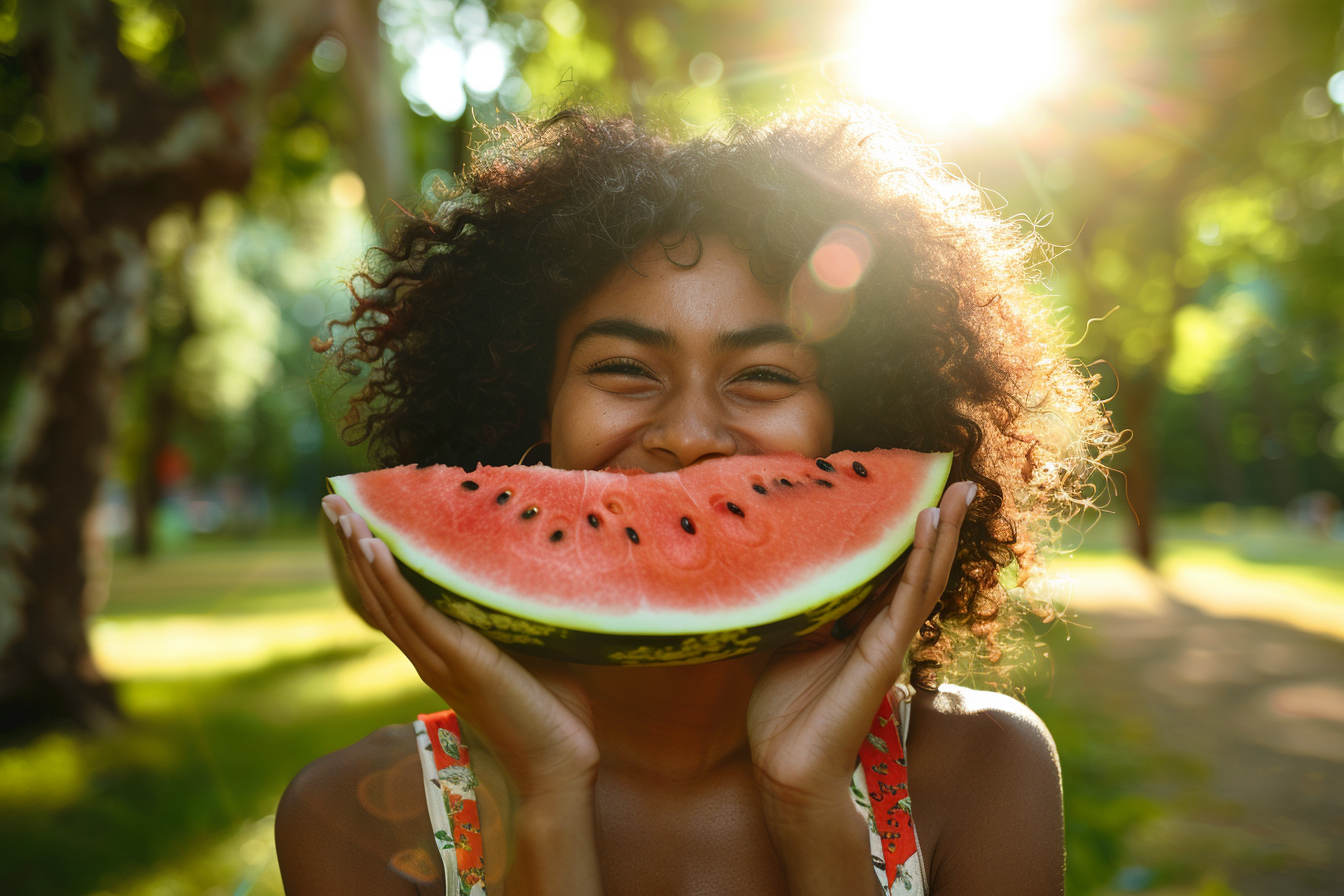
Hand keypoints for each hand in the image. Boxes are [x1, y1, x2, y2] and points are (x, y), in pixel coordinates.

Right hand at [322, 495, 599, 799]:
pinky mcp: (459, 661)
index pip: (397, 599)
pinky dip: (392, 580)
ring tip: (343, 515)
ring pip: (389, 599)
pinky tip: (375, 549)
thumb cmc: (554, 711)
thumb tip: (531, 561)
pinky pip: (416, 614)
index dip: (372, 561)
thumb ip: (516, 611)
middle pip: (380, 593)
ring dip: (364, 554)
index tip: (355, 519)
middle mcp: (431, 655)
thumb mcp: (531, 645)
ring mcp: (440, 659)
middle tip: (331, 502)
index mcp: (443, 652)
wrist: (560, 765)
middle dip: (354, 546)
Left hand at [745, 481, 975, 891]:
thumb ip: (796, 603)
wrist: (784, 767)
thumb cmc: (783, 710)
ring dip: (944, 530)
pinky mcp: (884, 656)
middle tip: (959, 478)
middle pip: (919, 565)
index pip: (892, 566)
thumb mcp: (786, 636)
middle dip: (941, 521)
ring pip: (925, 576)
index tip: (916, 483)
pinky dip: (923, 559)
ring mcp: (887, 641)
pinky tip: (931, 523)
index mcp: (860, 623)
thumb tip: (772, 557)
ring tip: (960, 489)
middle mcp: (881, 628)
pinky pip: (909, 599)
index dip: (907, 527)